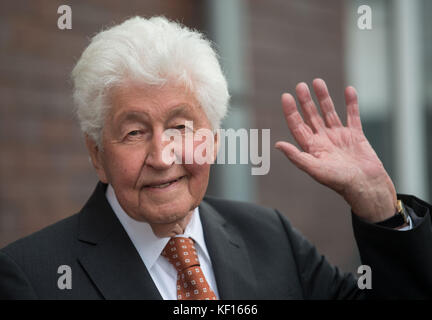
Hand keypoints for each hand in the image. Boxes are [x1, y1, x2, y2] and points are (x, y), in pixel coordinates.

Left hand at [275, 79, 396, 222]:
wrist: (366, 186)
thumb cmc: (340, 182)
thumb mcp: (315, 169)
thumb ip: (296, 156)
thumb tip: (277, 145)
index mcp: (312, 148)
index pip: (297, 126)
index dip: (290, 111)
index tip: (286, 97)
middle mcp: (324, 140)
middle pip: (311, 116)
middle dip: (305, 101)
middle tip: (300, 86)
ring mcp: (339, 137)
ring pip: (329, 113)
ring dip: (324, 98)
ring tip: (318, 81)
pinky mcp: (356, 135)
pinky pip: (353, 115)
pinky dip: (351, 103)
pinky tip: (348, 90)